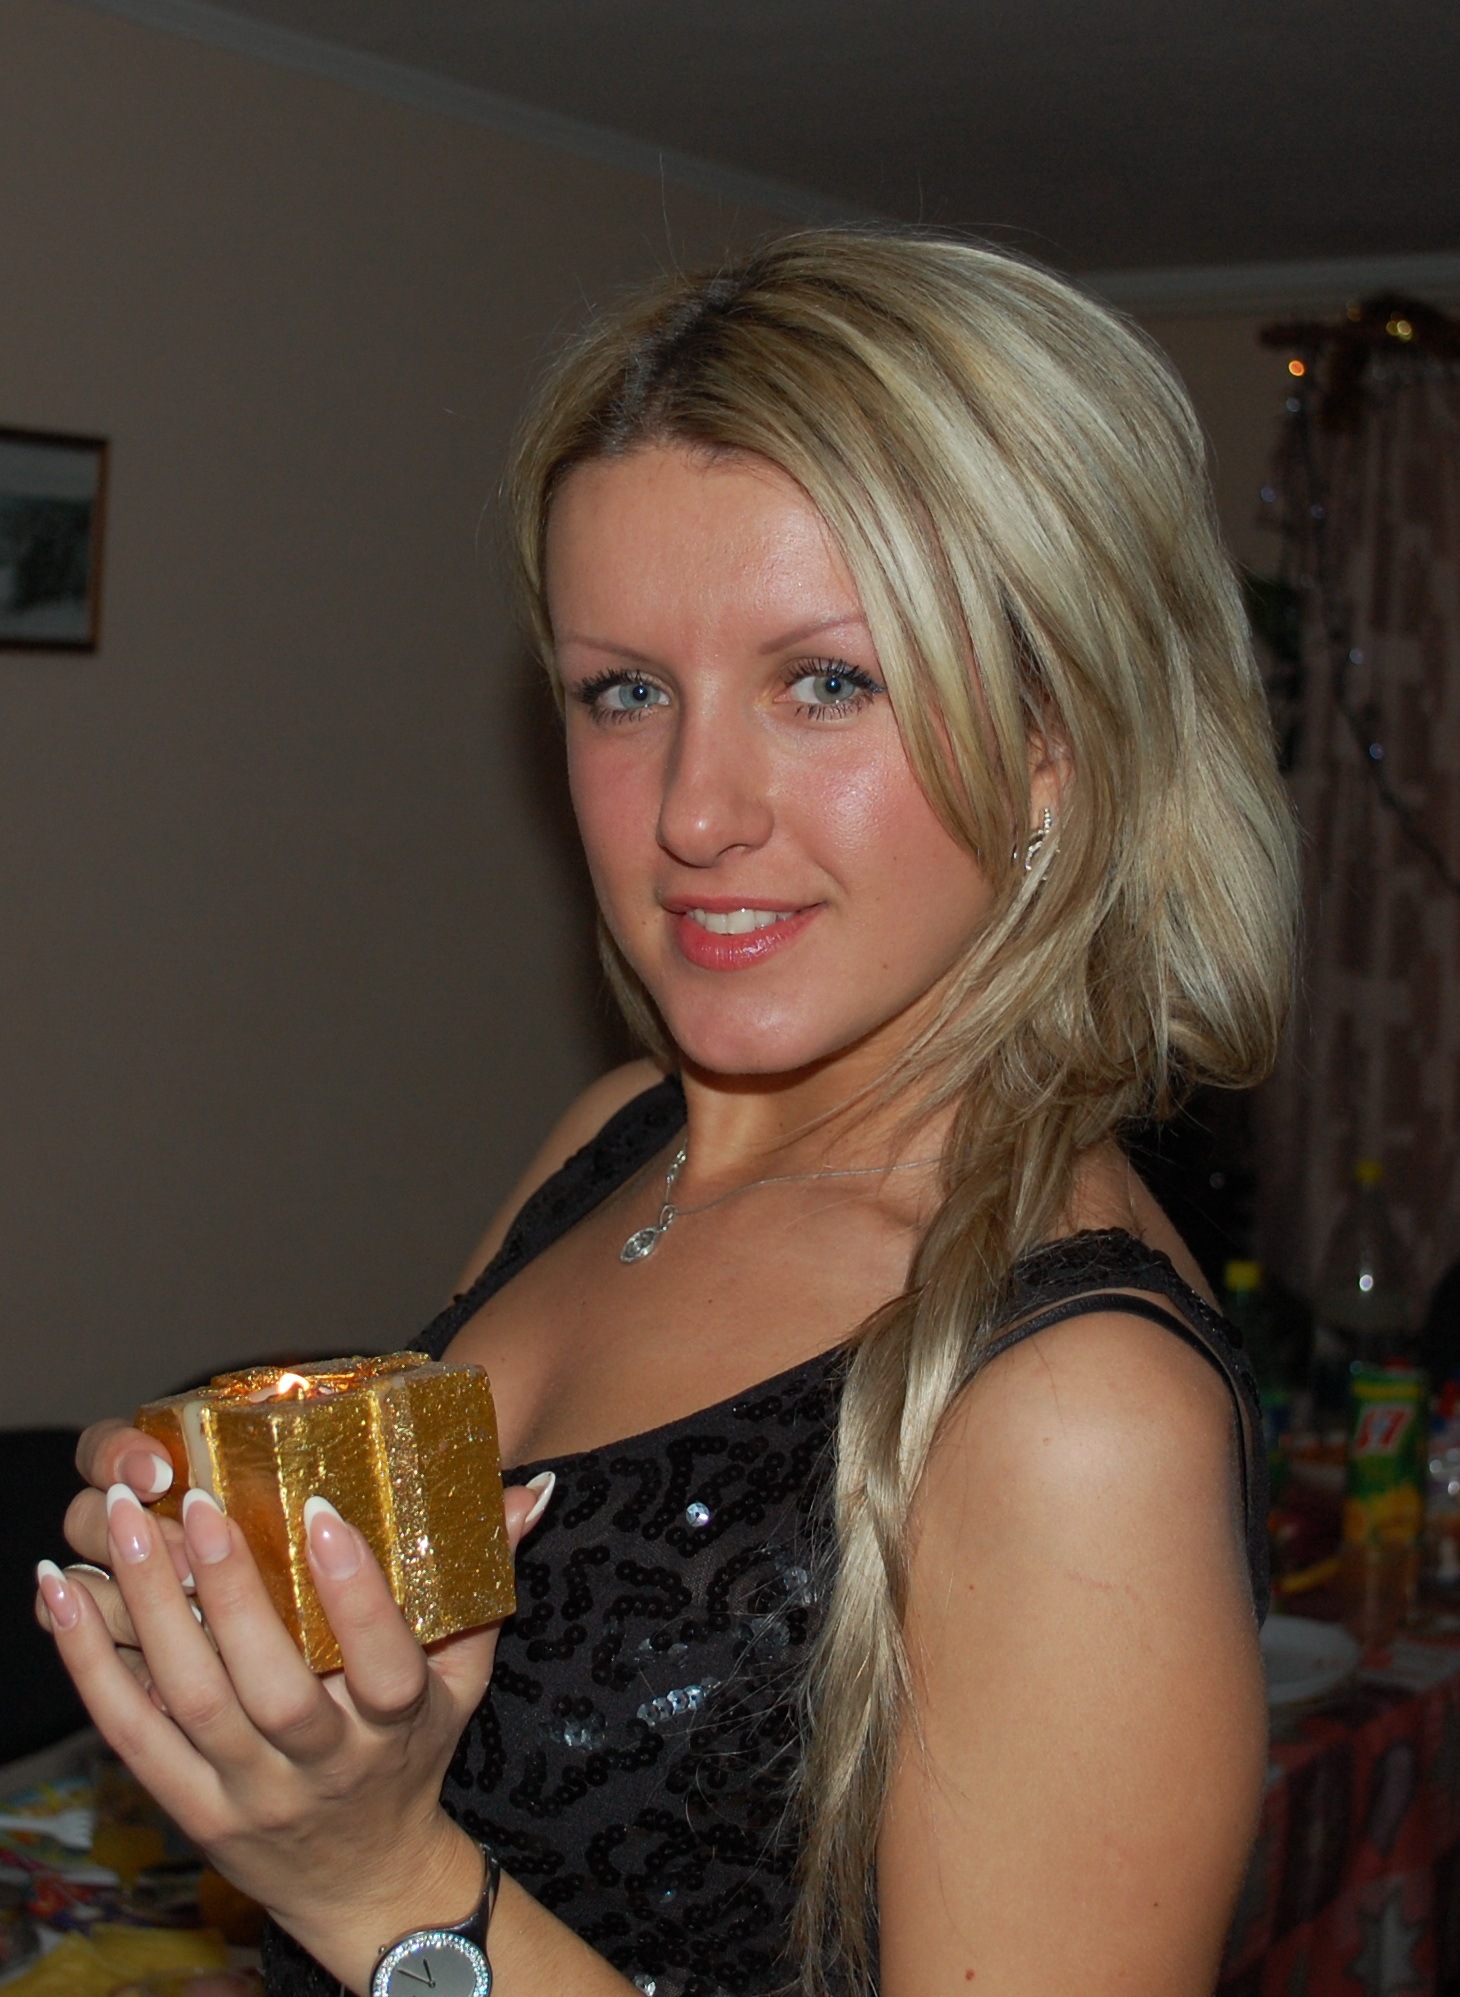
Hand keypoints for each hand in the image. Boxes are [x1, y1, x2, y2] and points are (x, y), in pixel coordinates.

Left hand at [36, 1465, 553, 1989]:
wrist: (361, 1879)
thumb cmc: (412, 1753)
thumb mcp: (464, 1677)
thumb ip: (486, 1581)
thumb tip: (525, 1488)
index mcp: (394, 1730)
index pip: (382, 1666)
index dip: (355, 1593)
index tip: (323, 1511)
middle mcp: (322, 1767)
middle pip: (270, 1687)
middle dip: (231, 1590)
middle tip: (194, 1502)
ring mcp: (247, 1792)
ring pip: (190, 1703)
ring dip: (150, 1609)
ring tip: (118, 1523)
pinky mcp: (187, 1806)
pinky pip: (127, 1734)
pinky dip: (87, 1663)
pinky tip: (59, 1594)